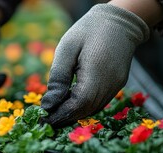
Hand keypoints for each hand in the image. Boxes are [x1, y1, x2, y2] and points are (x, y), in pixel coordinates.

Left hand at [41, 4, 150, 127]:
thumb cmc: (88, 30)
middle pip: (85, 111)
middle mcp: (110, 85)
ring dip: (73, 114)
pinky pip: (98, 102)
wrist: (119, 21)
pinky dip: (83, 107)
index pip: (77, 105)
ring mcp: (116, 86)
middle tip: (45, 120)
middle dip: (64, 117)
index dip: (60, 115)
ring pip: (92, 109)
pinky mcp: (117, 85)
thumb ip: (58, 78)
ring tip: (54, 113)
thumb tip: (48, 105)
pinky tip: (69, 103)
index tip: (43, 120)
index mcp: (96, 74)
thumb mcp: (67, 49)